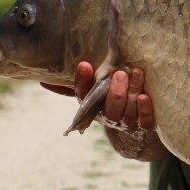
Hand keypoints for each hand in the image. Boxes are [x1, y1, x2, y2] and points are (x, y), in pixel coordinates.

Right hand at [44, 62, 165, 160]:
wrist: (134, 118)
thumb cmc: (110, 97)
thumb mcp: (94, 89)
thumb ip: (79, 83)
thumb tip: (43, 82)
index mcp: (93, 107)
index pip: (83, 96)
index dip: (83, 81)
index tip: (84, 65)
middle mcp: (109, 117)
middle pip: (110, 108)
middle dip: (115, 92)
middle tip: (120, 73)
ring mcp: (127, 122)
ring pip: (128, 112)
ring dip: (132, 93)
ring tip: (136, 73)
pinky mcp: (144, 125)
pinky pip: (145, 121)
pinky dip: (145, 110)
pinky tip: (144, 96)